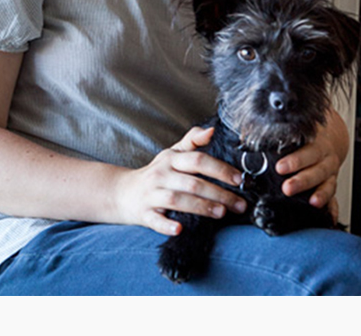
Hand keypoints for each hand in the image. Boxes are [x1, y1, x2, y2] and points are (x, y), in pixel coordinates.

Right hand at [113, 126, 246, 235]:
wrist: (121, 192)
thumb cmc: (156, 172)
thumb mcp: (172, 153)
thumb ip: (192, 140)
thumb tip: (212, 130)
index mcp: (172, 159)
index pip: (199, 160)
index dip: (221, 169)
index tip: (239, 179)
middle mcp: (161, 175)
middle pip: (193, 183)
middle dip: (219, 193)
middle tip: (239, 204)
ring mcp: (151, 194)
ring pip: (178, 200)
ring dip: (201, 207)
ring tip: (221, 213)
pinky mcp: (143, 214)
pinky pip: (155, 220)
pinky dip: (166, 225)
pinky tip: (179, 229)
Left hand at [274, 117, 345, 221]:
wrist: (330, 140)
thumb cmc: (306, 138)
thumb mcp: (295, 132)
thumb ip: (273, 136)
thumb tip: (246, 137)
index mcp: (316, 144)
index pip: (306, 151)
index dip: (295, 160)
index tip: (280, 167)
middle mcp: (325, 159)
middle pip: (317, 169)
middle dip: (303, 180)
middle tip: (287, 188)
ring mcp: (330, 174)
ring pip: (328, 183)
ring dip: (321, 194)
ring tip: (313, 203)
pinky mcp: (331, 186)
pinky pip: (334, 199)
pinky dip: (333, 208)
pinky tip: (331, 218)